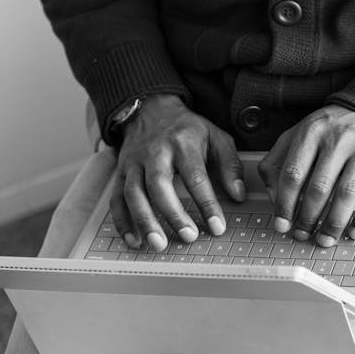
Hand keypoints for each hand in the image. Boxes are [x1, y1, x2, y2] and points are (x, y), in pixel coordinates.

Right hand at [110, 94, 244, 251]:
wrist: (151, 109)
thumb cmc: (187, 129)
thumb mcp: (216, 137)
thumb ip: (229, 165)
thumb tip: (238, 195)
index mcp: (182, 144)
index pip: (195, 177)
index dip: (207, 204)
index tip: (217, 226)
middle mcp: (155, 153)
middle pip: (159, 186)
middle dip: (173, 214)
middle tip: (188, 237)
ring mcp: (134, 163)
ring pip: (133, 193)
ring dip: (144, 221)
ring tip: (158, 244)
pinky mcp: (121, 172)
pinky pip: (116, 198)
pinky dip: (122, 221)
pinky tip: (134, 240)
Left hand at [259, 105, 354, 246]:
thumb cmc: (328, 131)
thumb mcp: (296, 137)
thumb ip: (277, 164)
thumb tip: (275, 200)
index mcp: (311, 132)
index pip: (293, 174)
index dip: (285, 204)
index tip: (282, 225)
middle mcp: (339, 139)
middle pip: (319, 187)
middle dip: (308, 218)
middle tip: (303, 234)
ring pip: (347, 194)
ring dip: (334, 223)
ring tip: (325, 239)